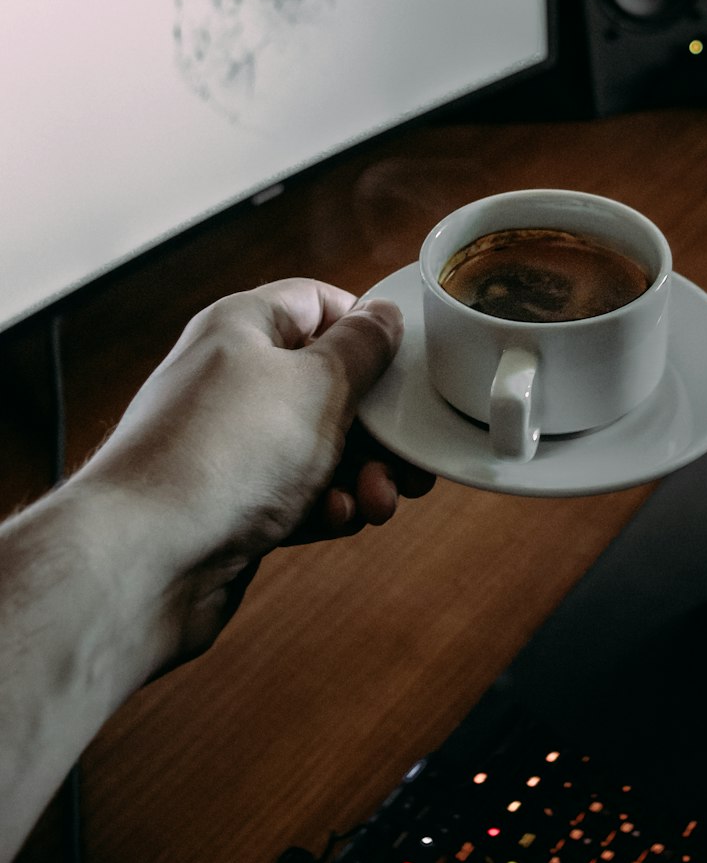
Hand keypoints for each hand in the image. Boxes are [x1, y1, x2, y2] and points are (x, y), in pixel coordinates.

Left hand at [76, 278, 433, 664]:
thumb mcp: (317, 384)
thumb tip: (382, 316)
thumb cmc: (223, 457)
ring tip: (376, 500)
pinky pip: (297, 494)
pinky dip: (325, 506)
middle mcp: (232, 379)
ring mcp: (229, 444)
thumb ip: (361, 348)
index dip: (365, 329)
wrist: (144, 560)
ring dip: (360, 474)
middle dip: (376, 425)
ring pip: (320, 446)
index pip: (317, 303)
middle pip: (328, 384)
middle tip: (407, 457)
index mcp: (243, 328)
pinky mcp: (231, 503)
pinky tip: (333, 520)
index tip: (403, 363)